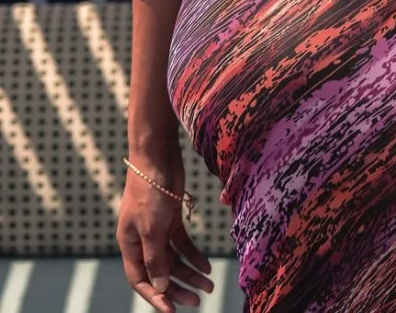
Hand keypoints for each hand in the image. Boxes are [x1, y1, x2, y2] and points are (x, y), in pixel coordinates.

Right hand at [117, 164, 213, 310]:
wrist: (157, 156)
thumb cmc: (148, 191)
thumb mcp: (151, 228)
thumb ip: (155, 259)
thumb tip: (161, 287)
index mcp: (129, 246)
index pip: (141, 280)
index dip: (155, 296)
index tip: (172, 310)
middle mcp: (142, 241)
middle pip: (160, 272)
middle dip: (178, 287)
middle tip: (197, 301)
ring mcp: (157, 230)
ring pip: (174, 259)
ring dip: (190, 272)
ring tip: (208, 285)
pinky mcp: (171, 219)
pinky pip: (182, 244)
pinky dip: (194, 255)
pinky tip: (206, 265)